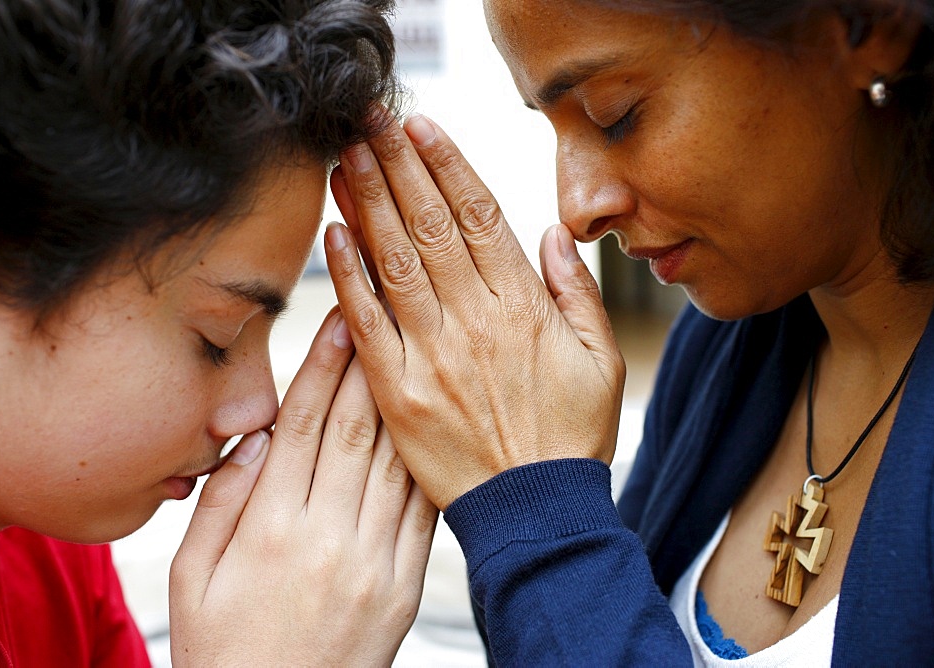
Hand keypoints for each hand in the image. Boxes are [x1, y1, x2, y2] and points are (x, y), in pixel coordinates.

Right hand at [169, 309, 437, 665]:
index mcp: (269, 530)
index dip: (319, 365)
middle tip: (382, 309)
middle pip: (352, 429)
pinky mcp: (404, 586)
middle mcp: (326, 537)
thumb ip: (221, 503)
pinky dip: (427, 461)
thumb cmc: (225, 650)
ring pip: (393, 460)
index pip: (299, 425)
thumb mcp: (192, 579)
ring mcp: (373, 562)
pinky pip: (421, 510)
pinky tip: (436, 423)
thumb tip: (253, 438)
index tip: (336, 316)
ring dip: (404, 398)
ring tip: (415, 346)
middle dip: (367, 361)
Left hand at [326, 112, 624, 509]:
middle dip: (398, 166)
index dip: (448, 166)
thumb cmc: (570, 435)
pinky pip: (367, 324)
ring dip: (368, 204)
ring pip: (395, 262)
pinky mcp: (398, 392)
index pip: (480, 217)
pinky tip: (333, 234)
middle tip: (370, 121)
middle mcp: (475, 320)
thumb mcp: (601, 359)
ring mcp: (433, 355)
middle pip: (430, 225)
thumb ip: (578, 291)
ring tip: (347, 157)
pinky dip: (348, 277)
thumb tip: (555, 232)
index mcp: (524, 307)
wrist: (535, 512)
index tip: (422, 127)